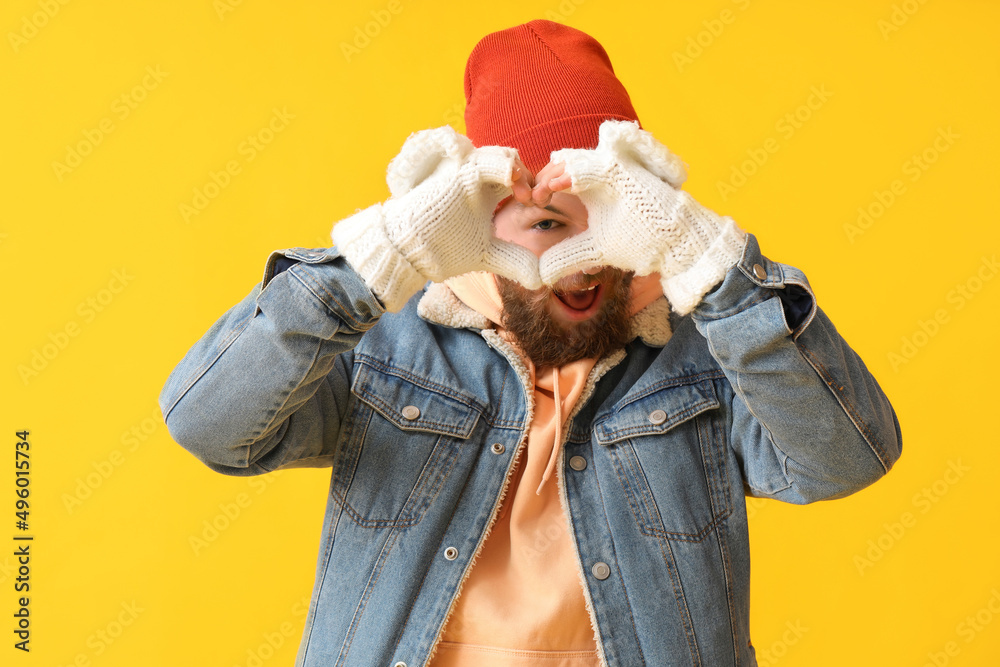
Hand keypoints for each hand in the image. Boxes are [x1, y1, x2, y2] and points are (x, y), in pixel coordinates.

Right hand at [331, 126, 541, 311]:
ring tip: (523, 194)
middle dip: (532, 177)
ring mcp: (468, 174)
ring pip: (503, 156)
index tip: (539, 204)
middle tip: (534, 199)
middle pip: (515, 162)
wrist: (408, 250)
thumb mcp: (486, 255)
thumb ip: (512, 260)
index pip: (520, 178)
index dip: (535, 188)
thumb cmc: (442, 249)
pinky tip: (512, 181)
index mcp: (489, 193)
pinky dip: (503, 167)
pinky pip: (486, 162)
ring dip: (519, 171)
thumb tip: (541, 279)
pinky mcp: (457, 175)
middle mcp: (480, 179)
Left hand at [537, 120, 746, 314]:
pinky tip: (556, 187)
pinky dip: (571, 175)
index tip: (526, 202)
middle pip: (558, 162)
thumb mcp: (594, 250)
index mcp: (591, 187)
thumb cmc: (640, 243)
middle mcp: (600, 173)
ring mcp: (612, 169)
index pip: (557, 175)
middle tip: (528, 197)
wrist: (675, 245)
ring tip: (538, 195)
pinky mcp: (623, 171)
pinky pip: (591, 167)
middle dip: (538, 178)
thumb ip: (569, 255)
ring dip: (551, 175)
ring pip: (571, 160)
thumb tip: (541, 274)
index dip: (538, 186)